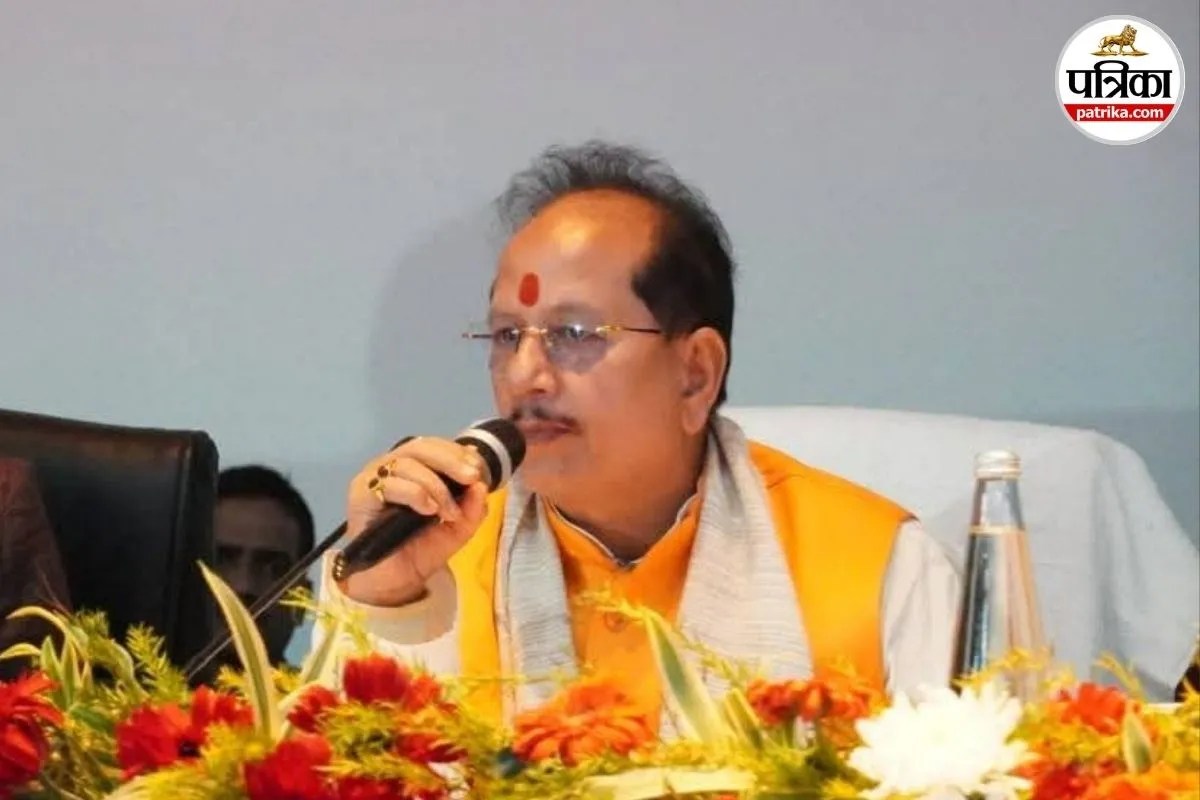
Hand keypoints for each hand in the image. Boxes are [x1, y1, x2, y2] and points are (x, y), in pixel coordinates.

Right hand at [339, 437, 489, 606]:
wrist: (396, 581)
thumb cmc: (423, 549)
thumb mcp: (459, 527)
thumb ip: (474, 506)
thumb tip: (482, 484)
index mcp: (413, 467)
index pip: (433, 446)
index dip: (456, 452)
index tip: (478, 468)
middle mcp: (391, 467)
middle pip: (420, 447)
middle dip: (450, 460)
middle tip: (471, 477)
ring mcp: (373, 479)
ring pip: (407, 464)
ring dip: (436, 486)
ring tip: (448, 513)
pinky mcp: (361, 495)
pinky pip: (390, 484)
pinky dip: (416, 494)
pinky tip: (429, 510)